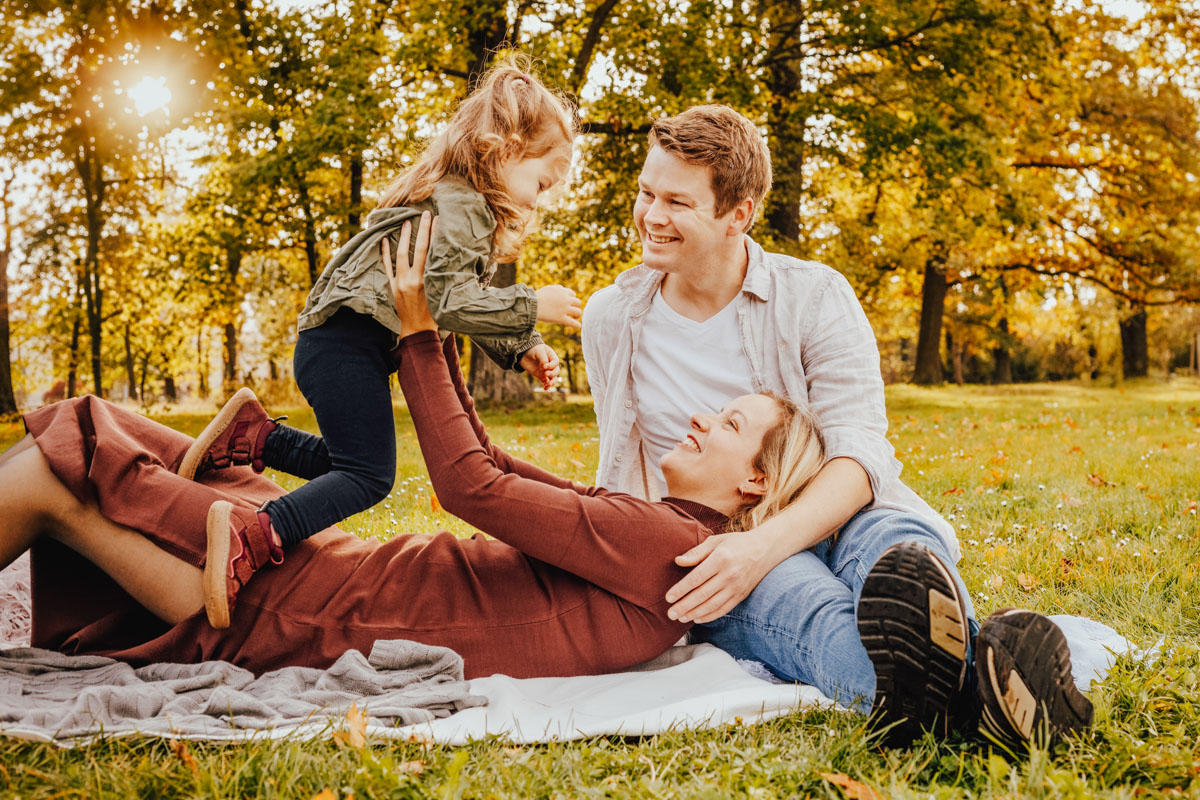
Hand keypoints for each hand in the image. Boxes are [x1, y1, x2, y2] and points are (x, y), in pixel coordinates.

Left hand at [384, 211, 438, 337]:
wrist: (417, 331)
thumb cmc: (435, 315)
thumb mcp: (442, 295)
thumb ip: (442, 278)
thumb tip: (450, 259)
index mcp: (426, 282)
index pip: (431, 252)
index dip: (435, 235)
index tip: (438, 220)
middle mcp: (412, 280)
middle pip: (418, 249)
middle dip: (422, 230)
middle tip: (425, 213)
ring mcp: (400, 282)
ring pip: (400, 255)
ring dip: (404, 237)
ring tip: (406, 222)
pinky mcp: (392, 286)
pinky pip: (387, 266)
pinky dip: (385, 252)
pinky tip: (385, 239)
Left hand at [520, 343, 559, 389]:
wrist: (524, 354)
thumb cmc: (533, 350)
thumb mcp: (538, 351)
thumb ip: (543, 359)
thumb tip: (544, 369)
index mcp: (552, 356)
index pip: (556, 362)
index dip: (551, 365)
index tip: (544, 366)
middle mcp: (551, 365)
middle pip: (556, 371)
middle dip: (552, 374)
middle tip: (545, 374)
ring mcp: (547, 371)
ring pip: (553, 378)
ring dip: (552, 382)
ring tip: (548, 384)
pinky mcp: (542, 376)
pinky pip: (546, 382)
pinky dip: (547, 385)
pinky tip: (545, 388)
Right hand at [535, 285, 582, 329]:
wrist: (531, 305)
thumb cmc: (537, 297)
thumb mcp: (549, 289)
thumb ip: (557, 289)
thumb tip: (563, 290)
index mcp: (562, 291)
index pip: (573, 294)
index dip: (572, 300)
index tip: (570, 304)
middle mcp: (565, 299)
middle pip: (578, 302)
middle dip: (576, 307)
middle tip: (573, 311)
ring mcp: (564, 309)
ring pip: (578, 312)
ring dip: (578, 315)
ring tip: (575, 317)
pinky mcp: (561, 318)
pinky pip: (572, 323)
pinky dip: (577, 325)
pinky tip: (578, 326)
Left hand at [665, 529, 779, 622]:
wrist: (765, 550)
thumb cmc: (736, 543)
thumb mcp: (716, 541)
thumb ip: (697, 552)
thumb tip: (678, 561)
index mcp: (721, 559)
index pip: (696, 578)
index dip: (681, 589)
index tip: (668, 597)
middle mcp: (729, 575)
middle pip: (702, 594)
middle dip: (684, 606)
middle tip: (670, 614)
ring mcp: (736, 587)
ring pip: (712, 605)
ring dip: (694, 613)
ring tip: (680, 618)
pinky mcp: (741, 595)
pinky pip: (723, 609)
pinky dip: (709, 616)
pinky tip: (697, 618)